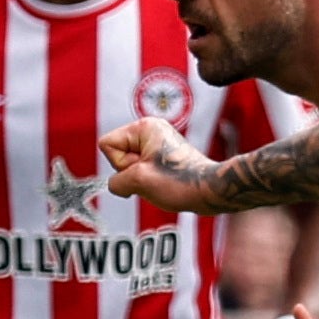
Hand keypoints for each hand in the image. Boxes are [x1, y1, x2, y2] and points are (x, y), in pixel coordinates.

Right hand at [94, 117, 221, 213]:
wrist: (210, 190)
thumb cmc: (180, 182)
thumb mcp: (137, 181)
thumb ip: (115, 182)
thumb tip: (118, 185)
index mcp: (144, 127)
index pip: (107, 144)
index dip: (120, 163)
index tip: (143, 168)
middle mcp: (151, 130)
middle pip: (117, 154)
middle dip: (130, 171)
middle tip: (153, 175)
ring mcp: (158, 143)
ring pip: (129, 165)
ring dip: (139, 178)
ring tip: (160, 180)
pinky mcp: (163, 157)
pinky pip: (141, 170)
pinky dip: (148, 180)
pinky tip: (163, 182)